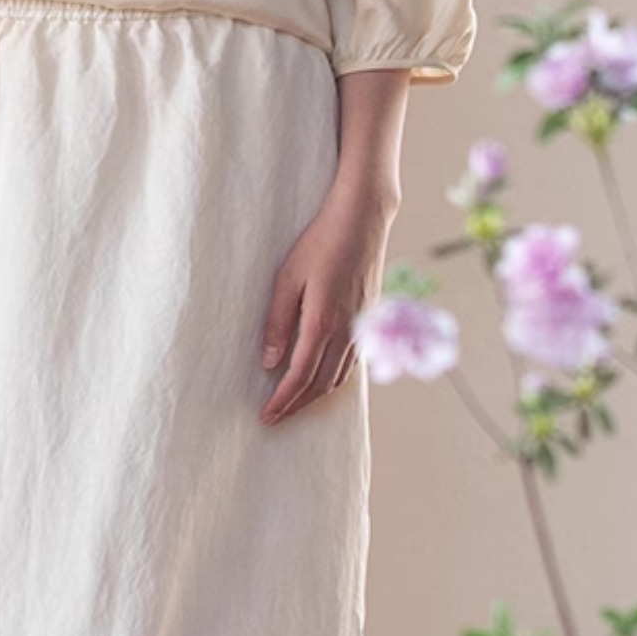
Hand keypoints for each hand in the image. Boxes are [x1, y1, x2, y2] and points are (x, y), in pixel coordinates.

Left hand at [260, 180, 398, 424]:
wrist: (364, 217)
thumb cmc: (320, 242)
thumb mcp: (287, 278)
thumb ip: (278, 322)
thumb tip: (269, 361)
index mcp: (323, 322)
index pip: (300, 375)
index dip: (282, 400)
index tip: (266, 416)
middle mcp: (347, 330)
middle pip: (321, 384)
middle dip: (297, 405)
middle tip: (275, 418)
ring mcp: (362, 326)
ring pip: (340, 376)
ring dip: (316, 395)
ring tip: (294, 404)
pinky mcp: (370, 319)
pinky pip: (353, 362)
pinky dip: (335, 378)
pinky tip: (322, 379)